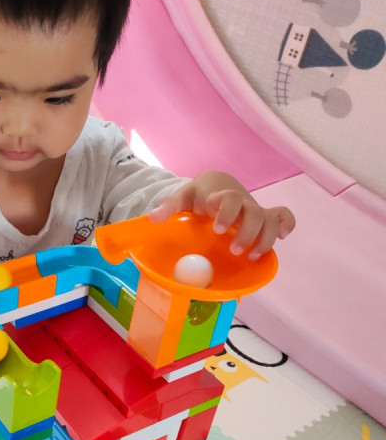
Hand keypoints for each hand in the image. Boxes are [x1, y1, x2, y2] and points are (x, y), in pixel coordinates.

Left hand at [148, 171, 294, 259]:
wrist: (215, 184)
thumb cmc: (197, 195)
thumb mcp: (182, 197)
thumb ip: (169, 206)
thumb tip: (152, 219)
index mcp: (220, 196)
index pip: (229, 199)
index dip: (227, 213)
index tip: (218, 228)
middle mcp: (241, 203)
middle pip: (254, 213)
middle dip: (247, 232)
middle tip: (235, 249)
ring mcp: (254, 210)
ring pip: (271, 219)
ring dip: (265, 238)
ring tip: (252, 256)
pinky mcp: (264, 217)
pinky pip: (283, 216)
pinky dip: (288, 225)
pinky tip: (283, 238)